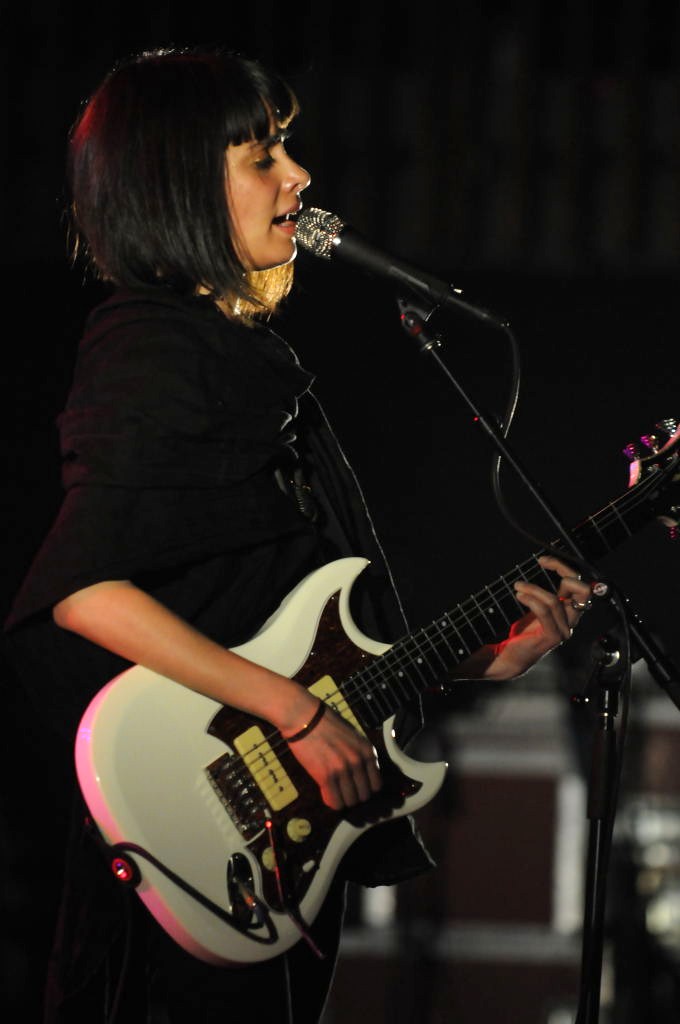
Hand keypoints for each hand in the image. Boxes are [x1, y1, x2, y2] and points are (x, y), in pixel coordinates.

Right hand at [285, 705, 381, 810]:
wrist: (304, 717)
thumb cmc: (326, 723)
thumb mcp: (353, 736)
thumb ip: (359, 753)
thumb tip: (361, 774)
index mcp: (367, 751)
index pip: (377, 784)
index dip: (366, 789)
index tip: (357, 787)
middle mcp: (358, 762)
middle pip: (364, 795)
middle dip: (354, 796)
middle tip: (343, 791)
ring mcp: (343, 770)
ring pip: (349, 801)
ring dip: (342, 800)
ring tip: (334, 792)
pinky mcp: (325, 776)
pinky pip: (334, 801)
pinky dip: (331, 801)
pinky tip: (326, 793)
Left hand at [457, 555, 593, 680]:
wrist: (511, 659)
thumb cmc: (523, 633)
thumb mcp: (537, 609)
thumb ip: (544, 595)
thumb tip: (544, 569)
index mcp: (569, 611)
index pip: (578, 583)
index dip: (563, 567)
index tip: (543, 561)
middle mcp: (571, 620)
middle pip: (583, 590)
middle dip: (563, 571)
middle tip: (542, 564)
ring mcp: (563, 630)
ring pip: (555, 600)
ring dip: (533, 589)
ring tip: (517, 587)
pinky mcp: (552, 637)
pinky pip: (545, 611)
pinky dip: (531, 599)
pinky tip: (519, 595)